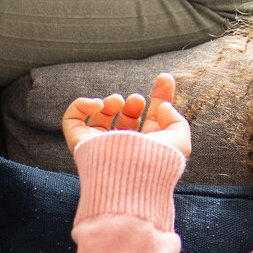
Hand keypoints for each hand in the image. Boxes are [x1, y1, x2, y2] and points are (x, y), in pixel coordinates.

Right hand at [61, 72, 191, 156]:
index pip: (153, 119)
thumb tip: (163, 107)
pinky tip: (98, 104)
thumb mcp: (180, 140)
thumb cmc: (158, 162)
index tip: (165, 77)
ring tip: (118, 102)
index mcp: (148, 147)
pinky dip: (82, 104)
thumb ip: (177, 120)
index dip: (160, 96)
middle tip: (137, 100)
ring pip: (100, 117)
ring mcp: (100, 145)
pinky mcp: (80, 142)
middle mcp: (124, 147)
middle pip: (127, 117)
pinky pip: (72, 119)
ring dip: (110, 102)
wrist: (132, 174)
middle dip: (134, 103)